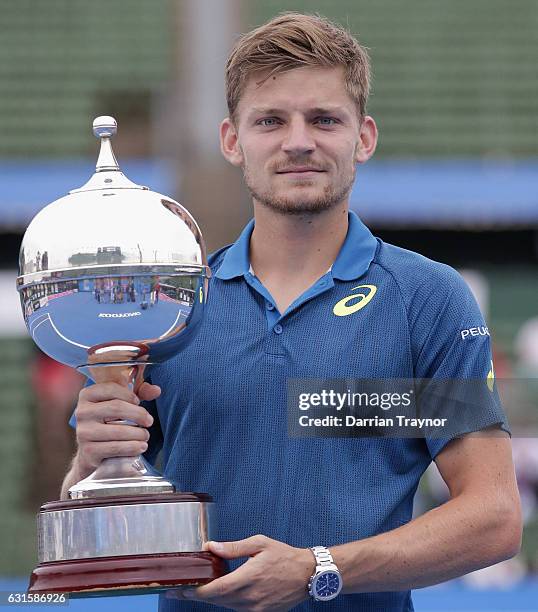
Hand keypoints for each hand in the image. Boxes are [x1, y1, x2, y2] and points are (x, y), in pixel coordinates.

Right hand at [73, 380, 160, 479]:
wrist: (91, 451)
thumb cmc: (109, 420)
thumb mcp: (121, 401)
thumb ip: (139, 392)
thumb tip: (156, 390)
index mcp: (87, 395)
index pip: (112, 388)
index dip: (130, 395)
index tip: (139, 403)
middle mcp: (82, 412)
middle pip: (116, 408)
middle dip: (139, 414)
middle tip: (149, 421)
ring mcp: (83, 432)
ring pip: (118, 430)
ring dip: (138, 434)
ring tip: (146, 436)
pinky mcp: (88, 451)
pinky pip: (115, 448)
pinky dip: (132, 447)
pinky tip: (140, 447)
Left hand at [167, 535, 314, 610]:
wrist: (308, 575)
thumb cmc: (284, 556)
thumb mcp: (259, 544)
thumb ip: (233, 547)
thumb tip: (210, 547)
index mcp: (248, 578)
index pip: (215, 589)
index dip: (194, 591)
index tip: (179, 588)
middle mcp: (250, 598)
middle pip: (215, 600)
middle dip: (195, 595)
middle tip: (178, 589)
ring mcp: (255, 609)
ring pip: (224, 606)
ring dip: (209, 598)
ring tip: (195, 589)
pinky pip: (235, 609)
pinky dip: (224, 601)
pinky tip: (218, 592)